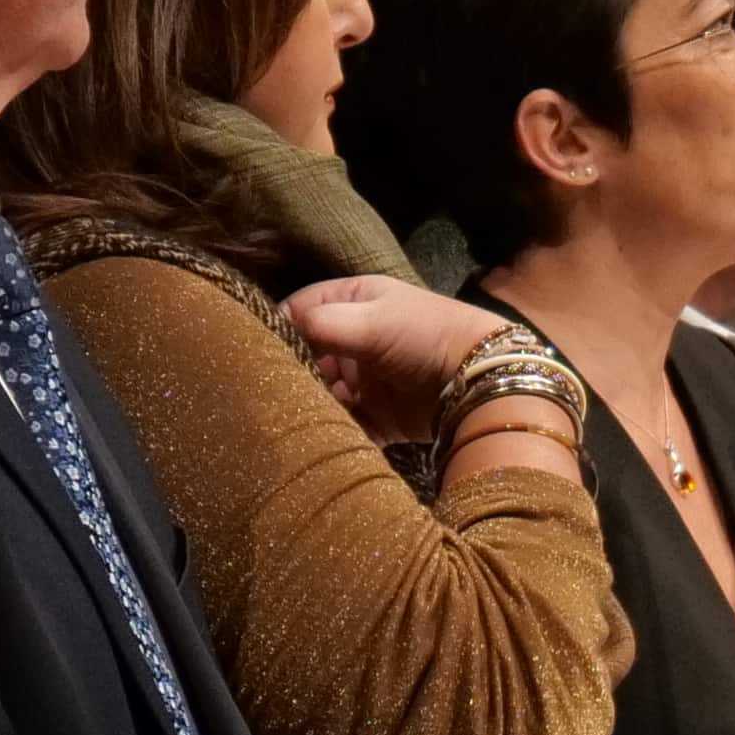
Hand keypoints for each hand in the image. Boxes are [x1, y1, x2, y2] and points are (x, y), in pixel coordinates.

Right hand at [278, 275, 510, 442]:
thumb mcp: (371, 319)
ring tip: (292, 411)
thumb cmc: (425, 336)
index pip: (301, 310)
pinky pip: (343, 422)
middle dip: (291, 370)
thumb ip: (321, 323)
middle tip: (269, 387)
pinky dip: (331, 427)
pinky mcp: (377, 416)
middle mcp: (356, 338)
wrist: (480, 381)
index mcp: (355, 302)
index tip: (255, 349)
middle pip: (307, 355)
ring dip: (309, 402)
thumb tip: (274, 327)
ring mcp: (365, 379)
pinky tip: (317, 431)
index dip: (278, 326)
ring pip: (321, 392)